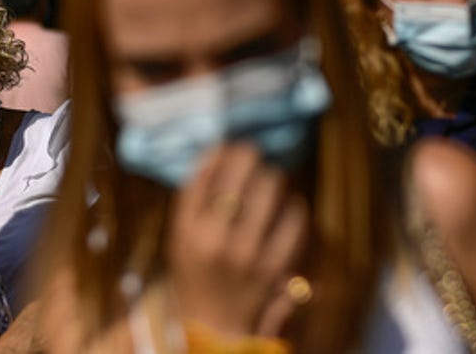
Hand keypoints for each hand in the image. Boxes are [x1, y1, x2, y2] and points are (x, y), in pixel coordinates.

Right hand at [168, 142, 309, 337]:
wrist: (214, 328)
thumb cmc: (197, 274)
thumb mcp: (181, 237)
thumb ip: (195, 198)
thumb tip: (220, 149)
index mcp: (186, 229)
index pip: (205, 172)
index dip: (224, 151)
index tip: (233, 147)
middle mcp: (214, 238)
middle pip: (244, 172)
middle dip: (255, 162)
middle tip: (257, 166)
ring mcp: (246, 252)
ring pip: (272, 187)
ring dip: (276, 180)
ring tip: (273, 187)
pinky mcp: (275, 265)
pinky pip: (295, 216)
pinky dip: (295, 206)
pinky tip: (289, 210)